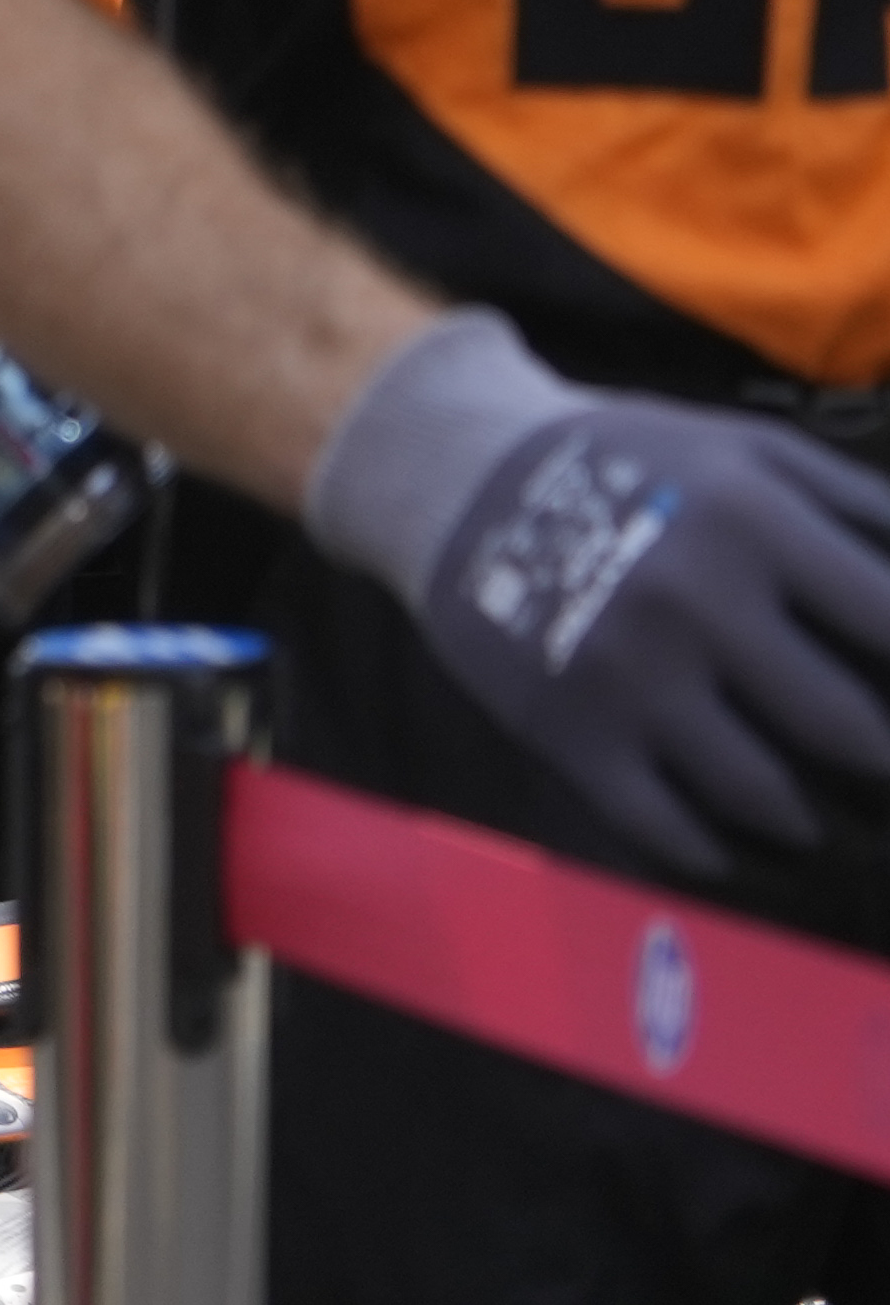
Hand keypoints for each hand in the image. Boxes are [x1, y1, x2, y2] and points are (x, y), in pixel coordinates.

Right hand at [313, 310, 889, 876]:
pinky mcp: (568, 732)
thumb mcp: (751, 451)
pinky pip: (671, 833)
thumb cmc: (634, 462)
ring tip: (812, 817)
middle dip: (883, 768)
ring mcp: (627, 675)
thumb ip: (865, 510)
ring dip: (807, 820)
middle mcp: (694, 600)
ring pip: (768, 799)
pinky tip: (730, 839)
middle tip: (877, 772)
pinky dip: (718, 853)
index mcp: (752, 521)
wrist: (458, 476)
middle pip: (852, 735)